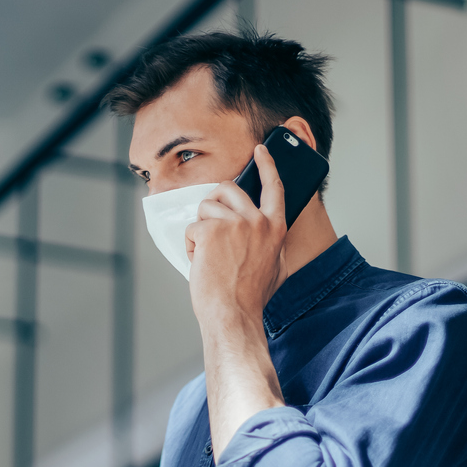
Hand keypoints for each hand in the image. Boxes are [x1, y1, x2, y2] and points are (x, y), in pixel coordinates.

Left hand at [185, 143, 287, 323]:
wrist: (234, 315)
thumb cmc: (250, 297)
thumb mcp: (275, 266)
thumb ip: (271, 242)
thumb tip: (266, 231)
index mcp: (275, 228)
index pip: (274, 187)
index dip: (267, 165)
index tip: (260, 150)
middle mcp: (258, 221)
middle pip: (227, 189)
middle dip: (212, 205)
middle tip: (210, 231)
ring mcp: (235, 224)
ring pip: (206, 208)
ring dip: (201, 230)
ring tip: (209, 256)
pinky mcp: (212, 231)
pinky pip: (193, 228)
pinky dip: (191, 246)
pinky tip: (201, 263)